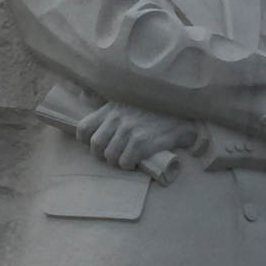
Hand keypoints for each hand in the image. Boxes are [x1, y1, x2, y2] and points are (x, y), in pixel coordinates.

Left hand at [77, 102, 197, 170]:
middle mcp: (117, 118)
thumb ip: (109, 106)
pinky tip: (136, 161)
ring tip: (126, 159)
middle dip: (102, 154)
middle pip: (96, 145)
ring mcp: (129, 130)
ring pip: (110, 156)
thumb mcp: (128, 100)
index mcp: (111, 108)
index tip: (97, 144)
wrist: (181, 114)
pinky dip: (129, 165)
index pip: (84, 128)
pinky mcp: (141, 141)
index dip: (86, 141)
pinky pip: (125, 162)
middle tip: (112, 155)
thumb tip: (86, 100)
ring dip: (117, 162)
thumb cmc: (155, 109)